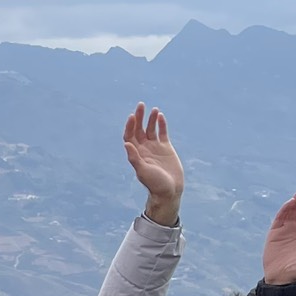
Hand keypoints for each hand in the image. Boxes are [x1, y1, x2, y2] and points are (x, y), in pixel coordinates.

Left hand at [123, 103, 183, 224]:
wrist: (169, 190)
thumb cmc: (154, 184)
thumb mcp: (143, 171)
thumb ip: (134, 158)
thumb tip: (126, 144)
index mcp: (136, 153)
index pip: (130, 136)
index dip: (130, 126)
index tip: (133, 116)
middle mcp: (144, 149)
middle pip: (139, 129)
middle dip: (139, 117)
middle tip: (141, 105)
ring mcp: (155, 147)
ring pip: (151, 129)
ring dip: (151, 119)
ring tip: (154, 109)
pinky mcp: (166, 148)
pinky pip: (162, 133)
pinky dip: (161, 124)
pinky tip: (161, 116)